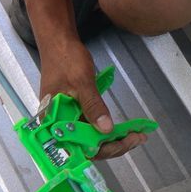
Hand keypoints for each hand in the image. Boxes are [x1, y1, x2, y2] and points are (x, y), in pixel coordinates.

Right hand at [39, 38, 148, 160]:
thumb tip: (106, 129)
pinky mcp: (75, 114)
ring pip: (91, 139)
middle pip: (87, 147)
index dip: (103, 149)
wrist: (59, 42)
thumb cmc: (65, 59)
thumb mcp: (82, 81)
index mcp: (53, 121)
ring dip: (114, 139)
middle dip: (114, 145)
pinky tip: (125, 129)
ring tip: (136, 135)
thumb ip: (93, 106)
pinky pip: (92, 127)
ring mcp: (67, 120)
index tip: (124, 142)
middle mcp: (58, 126)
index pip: (78, 147)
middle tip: (137, 138)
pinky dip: (108, 128)